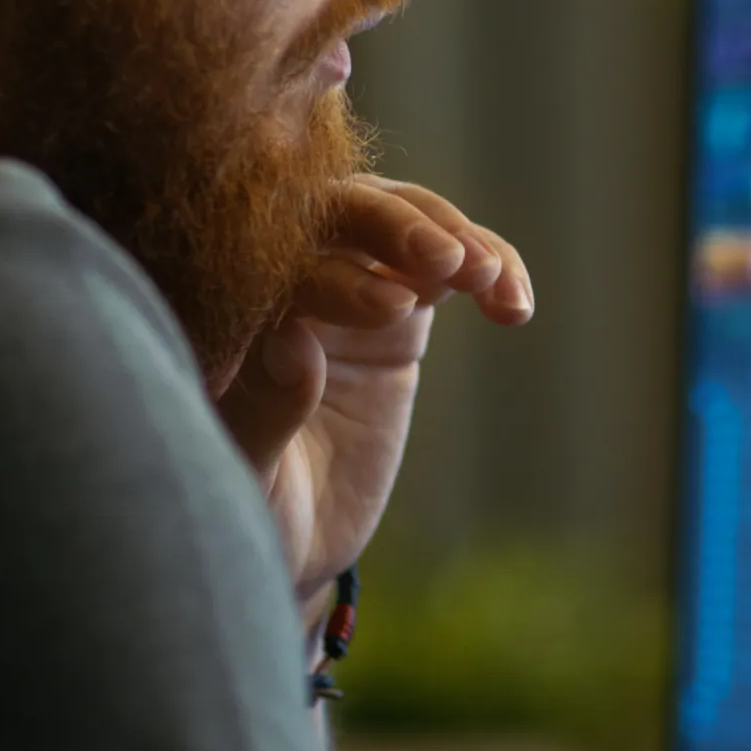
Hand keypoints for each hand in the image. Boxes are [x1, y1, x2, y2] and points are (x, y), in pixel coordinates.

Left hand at [213, 175, 533, 608]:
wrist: (292, 536)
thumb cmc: (249, 506)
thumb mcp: (248, 474)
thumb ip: (264, 410)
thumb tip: (291, 340)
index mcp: (236, 311)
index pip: (287, 265)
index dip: (340, 278)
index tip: (392, 309)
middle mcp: (289, 280)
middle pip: (343, 214)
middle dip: (397, 225)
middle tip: (447, 261)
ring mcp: (349, 286)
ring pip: (401, 219)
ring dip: (450, 234)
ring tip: (487, 275)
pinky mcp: (399, 310)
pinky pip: (449, 265)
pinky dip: (488, 268)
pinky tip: (514, 306)